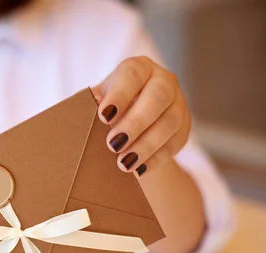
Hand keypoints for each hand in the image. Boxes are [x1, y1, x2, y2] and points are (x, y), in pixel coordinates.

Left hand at [91, 56, 190, 176]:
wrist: (129, 124)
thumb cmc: (107, 110)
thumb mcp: (97, 103)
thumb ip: (92, 108)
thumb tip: (81, 120)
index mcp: (138, 68)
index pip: (132, 74)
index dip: (119, 95)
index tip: (103, 116)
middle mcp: (163, 80)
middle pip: (157, 97)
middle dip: (136, 122)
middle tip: (113, 145)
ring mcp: (178, 103)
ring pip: (170, 122)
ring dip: (146, 145)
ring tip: (124, 163)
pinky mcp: (184, 127)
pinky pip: (175, 143)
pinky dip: (156, 158)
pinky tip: (139, 170)